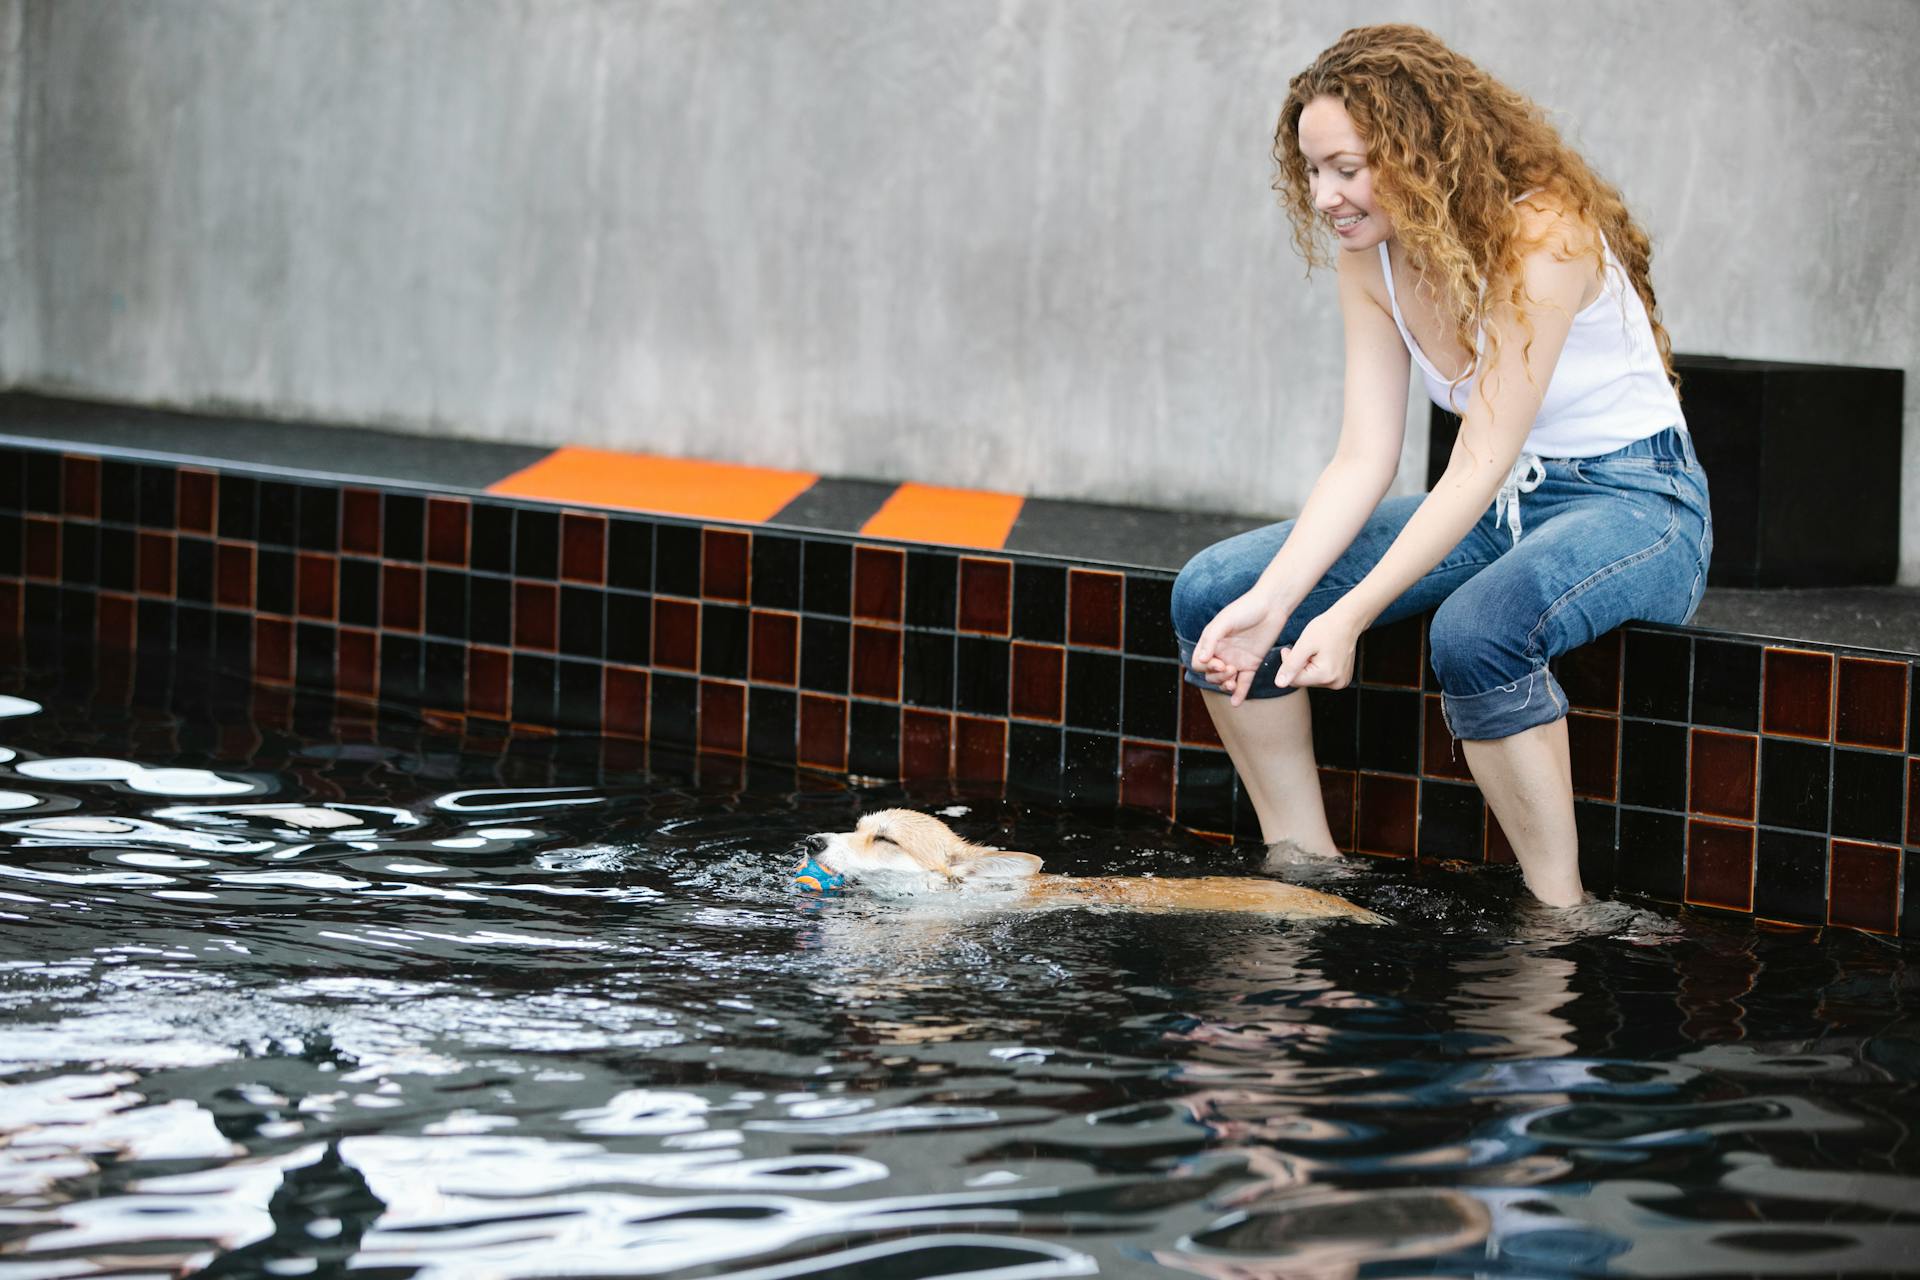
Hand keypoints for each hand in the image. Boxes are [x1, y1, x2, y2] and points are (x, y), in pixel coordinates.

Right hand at [1191, 590, 1289, 706]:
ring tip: (1233, 682)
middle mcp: (1222, 653)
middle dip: (1217, 677)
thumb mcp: (1224, 621)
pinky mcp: (1252, 664)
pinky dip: (1240, 693)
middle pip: (1211, 674)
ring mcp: (1237, 659)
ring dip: (1226, 686)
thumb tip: (1200, 661)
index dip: (1205, 667)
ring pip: (1225, 681)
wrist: (1272, 605)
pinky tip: (1236, 702)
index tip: (1219, 662)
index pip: (1199, 662)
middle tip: (1230, 669)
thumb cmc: (1245, 608)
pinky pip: (1244, 682)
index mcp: (1211, 642)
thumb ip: (1210, 640)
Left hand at [1273, 605, 1362, 690]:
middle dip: (1299, 665)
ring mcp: (1341, 682)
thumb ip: (1291, 665)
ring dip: (1307, 665)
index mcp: (1326, 676)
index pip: (1294, 680)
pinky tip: (1322, 654)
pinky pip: (1321, 676)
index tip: (1289, 649)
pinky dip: (1317, 666)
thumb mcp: (1304, 645)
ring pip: (1311, 679)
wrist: (1347, 621)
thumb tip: (1279, 684)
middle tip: (1303, 648)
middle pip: (1303, 680)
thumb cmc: (1327, 628)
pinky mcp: (1343, 678)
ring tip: (1315, 650)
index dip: (1288, 664)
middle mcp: (1336, 683)